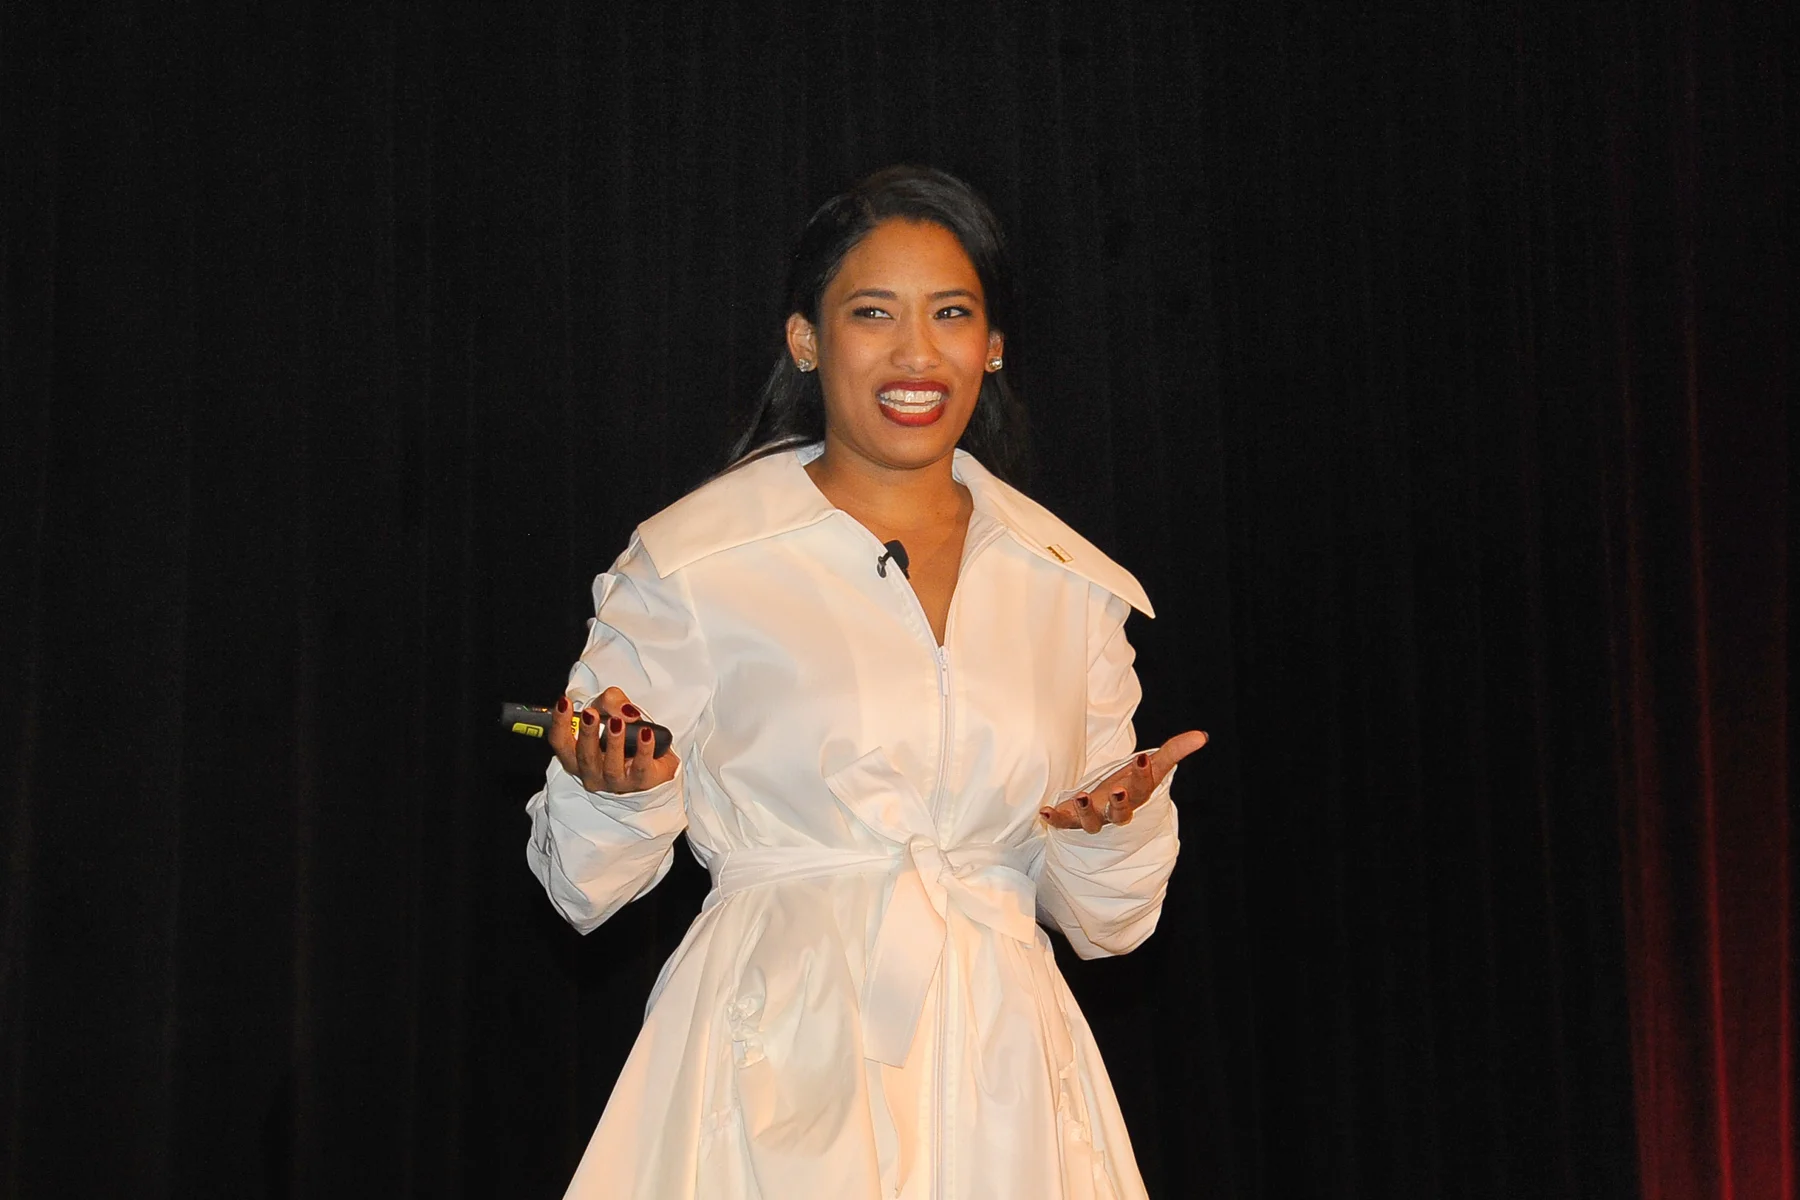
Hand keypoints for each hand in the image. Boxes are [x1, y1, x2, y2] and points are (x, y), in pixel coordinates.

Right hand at [546, 686, 679, 794]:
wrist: (655, 752)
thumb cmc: (624, 733)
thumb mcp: (610, 709)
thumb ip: (611, 702)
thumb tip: (624, 711)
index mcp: (576, 757)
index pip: (560, 743)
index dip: (559, 723)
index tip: (564, 703)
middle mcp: (592, 773)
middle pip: (584, 757)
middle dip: (586, 734)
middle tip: (590, 714)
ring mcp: (615, 782)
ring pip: (611, 767)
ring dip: (613, 743)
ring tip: (617, 722)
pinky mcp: (641, 781)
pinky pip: (641, 767)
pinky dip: (644, 749)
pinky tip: (646, 733)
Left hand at [1039, 730, 1208, 832]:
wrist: (1106, 802)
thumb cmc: (1131, 782)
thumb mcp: (1151, 765)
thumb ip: (1174, 750)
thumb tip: (1201, 736)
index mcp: (1135, 796)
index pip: (1143, 788)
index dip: (1144, 775)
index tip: (1143, 759)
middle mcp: (1115, 811)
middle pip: (1120, 814)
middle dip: (1119, 804)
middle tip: (1118, 791)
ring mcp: (1093, 816)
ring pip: (1092, 822)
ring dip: (1086, 812)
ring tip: (1082, 797)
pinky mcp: (1072, 818)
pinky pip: (1064, 822)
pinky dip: (1055, 819)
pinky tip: (1044, 811)